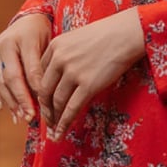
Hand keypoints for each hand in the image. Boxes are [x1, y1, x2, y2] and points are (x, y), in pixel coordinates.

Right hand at [0, 11, 50, 122]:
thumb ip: (45, 66)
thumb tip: (45, 95)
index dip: (36, 89)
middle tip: (30, 116)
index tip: (43, 106)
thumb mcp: (50, 44)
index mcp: (23, 38)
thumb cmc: (45, 33)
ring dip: (10, 101)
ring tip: (20, 116)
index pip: (30, 69)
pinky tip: (3, 108)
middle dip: (21, 99)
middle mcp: (4, 43)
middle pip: (11, 77)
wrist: (29, 18)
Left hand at [38, 8, 145, 137]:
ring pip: (57, 102)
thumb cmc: (106, 34)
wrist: (127, 33)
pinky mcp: (88, 85)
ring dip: (54, 118)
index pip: (39, 74)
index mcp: (55, 46)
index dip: (40, 92)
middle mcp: (60, 59)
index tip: (44, 102)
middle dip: (45, 108)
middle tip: (47, 119)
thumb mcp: (77, 38)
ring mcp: (73, 73)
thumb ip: (65, 54)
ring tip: (55, 128)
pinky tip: (61, 132)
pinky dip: (64, 123)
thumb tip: (60, 76)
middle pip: (44, 90)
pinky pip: (72, 108)